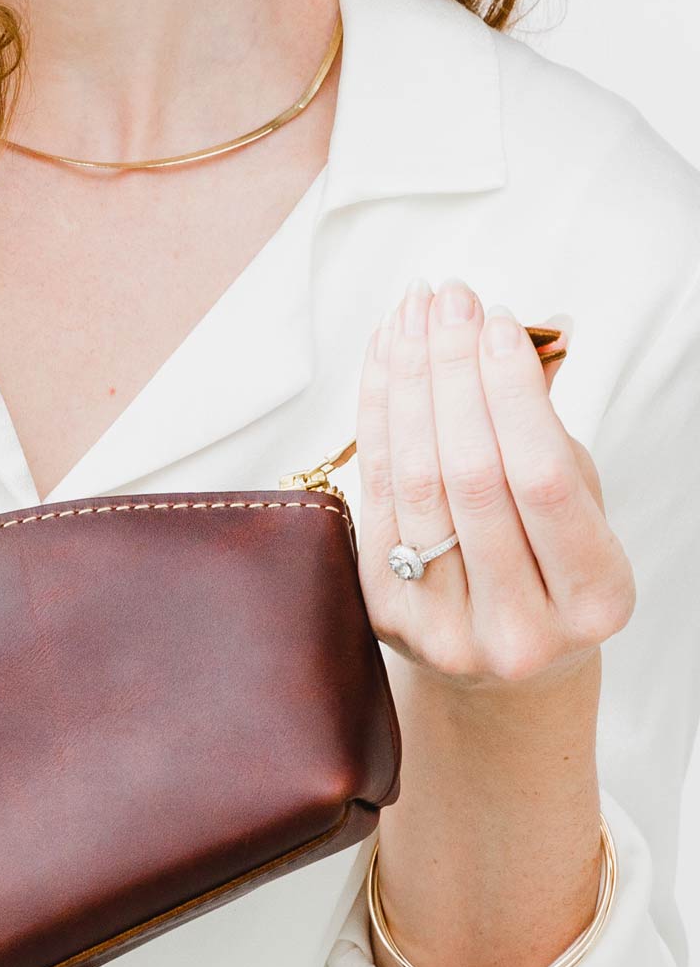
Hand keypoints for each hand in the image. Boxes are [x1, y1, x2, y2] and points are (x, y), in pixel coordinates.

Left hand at [355, 278, 635, 689]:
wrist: (501, 666)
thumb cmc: (550, 568)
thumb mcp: (579, 510)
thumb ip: (553, 434)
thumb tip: (532, 330)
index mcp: (592, 602)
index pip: (543, 481)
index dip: (513, 394)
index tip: (497, 321)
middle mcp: (518, 629)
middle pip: (470, 478)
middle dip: (455, 375)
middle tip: (447, 301)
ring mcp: (444, 631)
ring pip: (415, 487)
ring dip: (408, 387)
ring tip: (411, 318)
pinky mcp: (385, 618)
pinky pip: (375, 501)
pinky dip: (376, 424)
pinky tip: (384, 366)